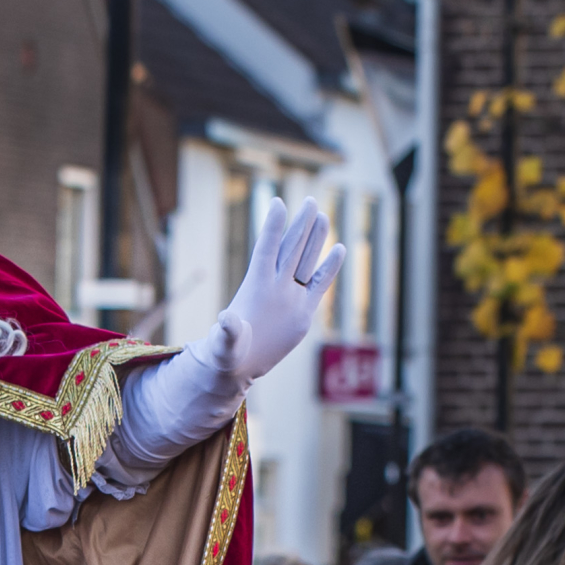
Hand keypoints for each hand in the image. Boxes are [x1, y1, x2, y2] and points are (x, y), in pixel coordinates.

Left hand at [210, 196, 346, 383]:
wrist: (239, 363)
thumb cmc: (228, 352)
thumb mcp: (225, 343)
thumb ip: (228, 331)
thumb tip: (225, 321)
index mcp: (256, 287)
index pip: (266, 251)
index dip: (272, 228)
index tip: (278, 203)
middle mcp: (275, 286)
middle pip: (290, 250)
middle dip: (300, 226)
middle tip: (310, 201)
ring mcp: (290, 296)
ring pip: (305, 262)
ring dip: (314, 240)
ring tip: (322, 216)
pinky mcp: (303, 310)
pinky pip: (319, 285)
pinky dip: (329, 268)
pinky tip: (339, 248)